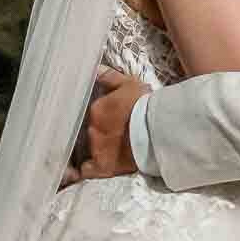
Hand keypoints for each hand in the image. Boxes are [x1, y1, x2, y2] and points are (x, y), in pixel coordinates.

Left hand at [63, 65, 145, 186]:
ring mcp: (96, 148)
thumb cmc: (145, 106)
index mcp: (96, 109)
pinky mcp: (104, 167)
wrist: (157, 130)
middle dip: (96, 131)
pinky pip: (86, 171)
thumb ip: (108, 77)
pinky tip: (82, 171)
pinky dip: (83, 171)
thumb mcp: (129, 83)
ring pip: (86, 148)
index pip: (90, 113)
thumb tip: (94, 69)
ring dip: (92, 148)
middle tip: (108, 133)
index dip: (97, 116)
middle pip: (87, 130)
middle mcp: (92, 129)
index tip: (104, 118)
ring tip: (100, 149)